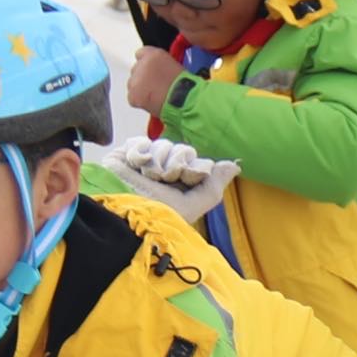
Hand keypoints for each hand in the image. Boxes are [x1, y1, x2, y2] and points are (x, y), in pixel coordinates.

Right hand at [105, 133, 236, 223]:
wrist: (121, 211)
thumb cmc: (157, 215)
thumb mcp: (191, 206)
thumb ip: (213, 186)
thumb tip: (235, 165)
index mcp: (182, 187)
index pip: (197, 162)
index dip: (194, 166)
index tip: (187, 176)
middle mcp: (166, 174)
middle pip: (183, 151)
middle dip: (177, 162)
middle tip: (166, 177)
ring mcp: (146, 164)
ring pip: (164, 145)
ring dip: (159, 160)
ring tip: (149, 176)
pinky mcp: (126, 155)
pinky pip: (142, 142)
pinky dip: (140, 152)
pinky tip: (136, 165)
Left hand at [119, 47, 185, 119]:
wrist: (183, 99)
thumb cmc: (183, 83)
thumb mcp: (174, 64)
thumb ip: (160, 62)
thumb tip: (154, 68)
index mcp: (152, 54)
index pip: (140, 54)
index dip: (147, 63)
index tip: (152, 69)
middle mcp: (140, 64)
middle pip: (136, 69)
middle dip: (143, 77)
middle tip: (156, 85)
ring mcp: (135, 80)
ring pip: (133, 84)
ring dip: (141, 88)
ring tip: (156, 95)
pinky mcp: (133, 95)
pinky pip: (133, 97)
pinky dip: (140, 101)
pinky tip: (152, 102)